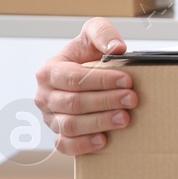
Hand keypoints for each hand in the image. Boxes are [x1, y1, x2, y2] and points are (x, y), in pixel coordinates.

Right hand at [34, 18, 132, 155]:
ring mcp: (50, 117)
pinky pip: (64, 145)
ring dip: (99, 122)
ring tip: (125, 118)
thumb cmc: (87, 54)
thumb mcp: (92, 34)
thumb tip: (116, 48)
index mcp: (49, 71)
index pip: (73, 78)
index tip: (126, 80)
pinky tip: (103, 140)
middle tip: (132, 99)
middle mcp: (45, 95)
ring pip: (70, 125)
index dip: (101, 80)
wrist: (83, 73)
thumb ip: (102, 33)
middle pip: (74, 102)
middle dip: (105, 101)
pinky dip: (83, 145)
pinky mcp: (58, 135)